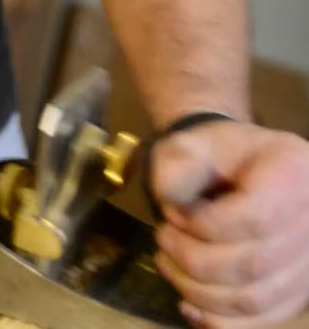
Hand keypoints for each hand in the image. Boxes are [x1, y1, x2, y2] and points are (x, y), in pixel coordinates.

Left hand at [151, 121, 308, 327]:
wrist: (232, 170)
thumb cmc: (209, 157)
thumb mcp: (187, 147)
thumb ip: (177, 166)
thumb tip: (170, 197)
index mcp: (293, 171)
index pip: (255, 219)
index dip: (202, 227)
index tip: (172, 214)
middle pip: (254, 265)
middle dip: (192, 260)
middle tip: (162, 240)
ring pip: (256, 300)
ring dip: (198, 291)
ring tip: (168, 264)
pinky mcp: (297, 288)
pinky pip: (263, 321)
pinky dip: (221, 322)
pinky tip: (189, 304)